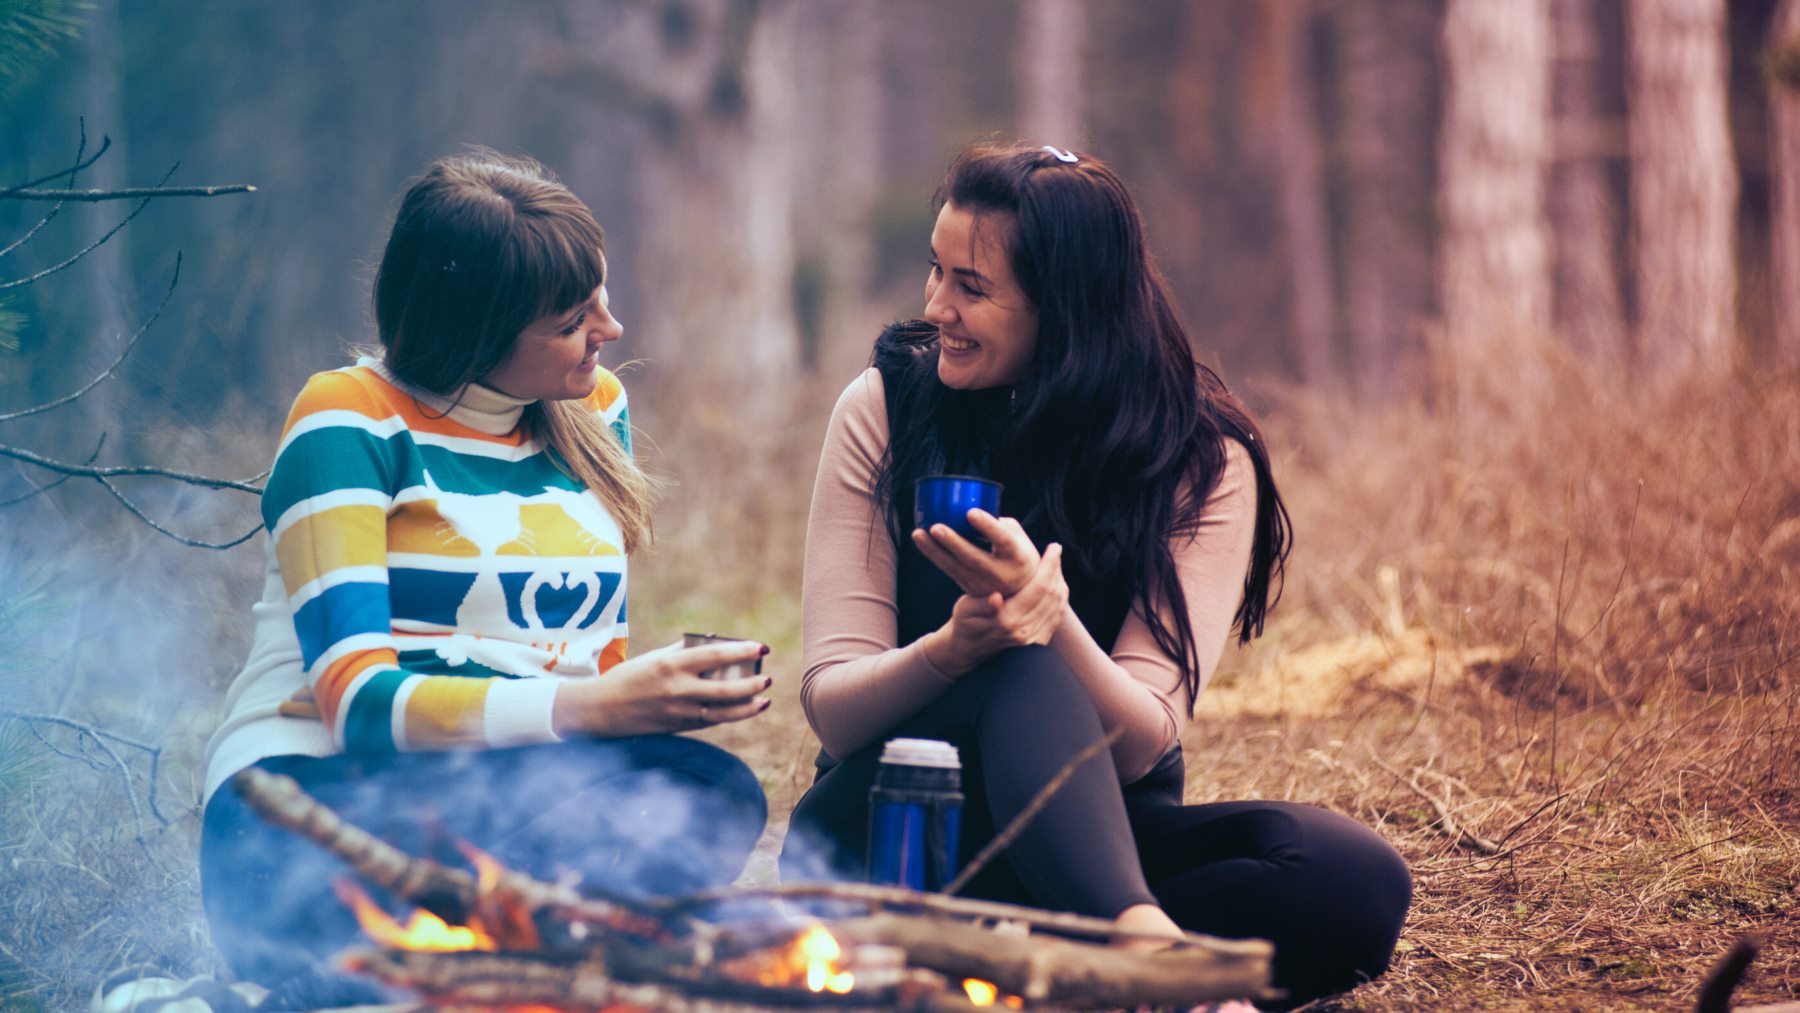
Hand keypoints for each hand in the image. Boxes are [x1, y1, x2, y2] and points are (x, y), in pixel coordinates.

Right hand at [553, 639, 771, 737]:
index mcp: (671, 664)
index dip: (743, 650)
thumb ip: (684, 651)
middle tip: (767, 678)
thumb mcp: (656, 658)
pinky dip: (730, 716)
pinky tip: (745, 710)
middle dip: (752, 683)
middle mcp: (677, 689)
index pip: (716, 655)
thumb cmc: (630, 677)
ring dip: (748, 707)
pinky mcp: (678, 727)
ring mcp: (679, 711)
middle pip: (725, 689)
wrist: (601, 710)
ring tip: (765, 700)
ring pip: (723, 712)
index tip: (762, 647)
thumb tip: (716, 643)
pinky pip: (711, 722)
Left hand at [911, 509, 1039, 595]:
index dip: (987, 526)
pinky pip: (948, 570)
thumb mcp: (1018, 537)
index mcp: (1018, 556)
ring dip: (934, 550)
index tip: (970, 512)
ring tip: (918, 533)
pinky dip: (933, 555)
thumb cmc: (1018, 552)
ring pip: (955, 567)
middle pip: (973, 558)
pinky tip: (921, 540)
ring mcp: (983, 584)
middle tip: (936, 527)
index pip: (1002, 540)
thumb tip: (972, 506)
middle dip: (953, 543)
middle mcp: (1001, 573)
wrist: (1021, 590)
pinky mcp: (969, 587)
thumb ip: (999, 523)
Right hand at [921, 544, 1067, 675]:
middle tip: (1055, 550)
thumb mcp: (966, 609)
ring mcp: (1033, 639)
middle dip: (1056, 569)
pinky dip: (1060, 597)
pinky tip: (1056, 583)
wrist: (969, 649)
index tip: (1053, 548)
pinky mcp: (1038, 642)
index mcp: (1006, 620)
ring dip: (1059, 581)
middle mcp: (1024, 631)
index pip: (1038, 588)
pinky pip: (1057, 616)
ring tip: (1056, 564)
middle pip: (1051, 594)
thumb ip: (982, 604)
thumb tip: (995, 598)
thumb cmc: (965, 622)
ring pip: (1057, 605)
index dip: (1049, 566)